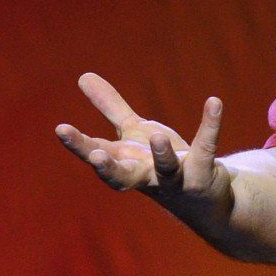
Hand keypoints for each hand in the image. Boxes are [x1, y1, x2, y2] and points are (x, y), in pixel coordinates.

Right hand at [56, 72, 233, 232]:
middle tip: (97, 155)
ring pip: (166, 170)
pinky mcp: (202, 175)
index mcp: (124, 163)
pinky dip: (210, 126)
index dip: (79, 145)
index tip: (61, 129)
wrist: (204, 199)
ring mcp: (174, 179)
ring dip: (162, 155)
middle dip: (106, 167)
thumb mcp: (134, 134)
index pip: (96, 155)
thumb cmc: (159, 164)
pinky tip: (214, 103)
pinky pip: (205, 149)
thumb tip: (83, 76)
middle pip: (120, 177)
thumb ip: (110, 108)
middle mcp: (144, 176)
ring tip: (158, 136)